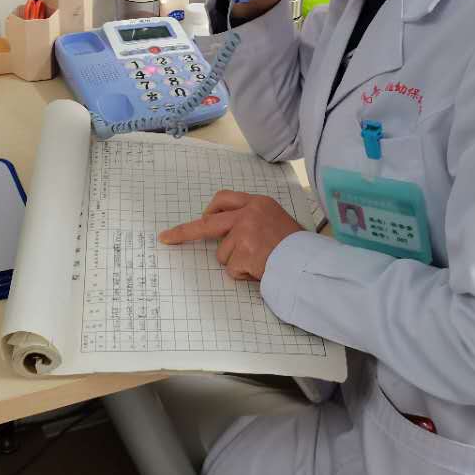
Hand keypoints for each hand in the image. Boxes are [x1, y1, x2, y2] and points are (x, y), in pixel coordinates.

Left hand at [159, 190, 303, 281]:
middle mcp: (248, 214)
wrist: (308, 261)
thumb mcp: (275, 219)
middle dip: (183, 232)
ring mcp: (244, 233)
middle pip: (207, 223)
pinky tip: (261, 269)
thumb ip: (252, 219)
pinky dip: (244, 274)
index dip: (208, 211)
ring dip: (236, 262)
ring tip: (260, 261)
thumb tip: (224, 233)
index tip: (197, 218)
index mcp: (257, 203)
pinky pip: (233, 269)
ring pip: (223, 254)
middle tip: (166, 237)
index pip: (223, 199)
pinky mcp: (243, 252)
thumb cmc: (295, 244)